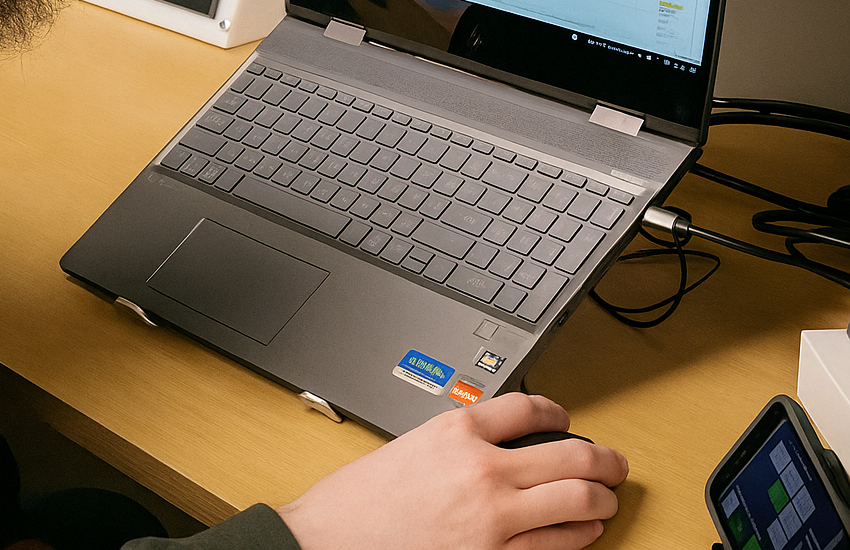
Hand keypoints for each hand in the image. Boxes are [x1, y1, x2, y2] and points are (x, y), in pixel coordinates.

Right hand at [276, 392, 627, 549]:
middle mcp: (482, 469)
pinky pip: (556, 546)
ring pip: (574, 500)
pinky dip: (580, 535)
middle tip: (614, 461)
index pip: (530, 408)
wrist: (329, 542)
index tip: (565, 419)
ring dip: (600, 497)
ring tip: (608, 496)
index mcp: (457, 430)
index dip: (558, 412)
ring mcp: (492, 518)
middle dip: (601, 459)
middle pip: (567, 454)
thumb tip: (499, 445)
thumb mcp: (413, 445)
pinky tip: (586, 530)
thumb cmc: (360, 499)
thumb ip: (460, 441)